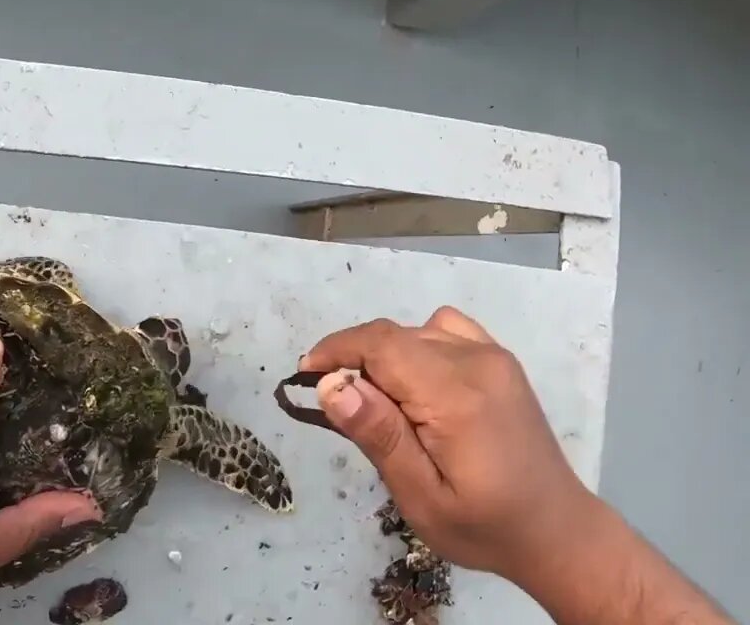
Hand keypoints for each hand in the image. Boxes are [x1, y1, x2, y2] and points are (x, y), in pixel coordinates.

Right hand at [298, 306, 596, 581]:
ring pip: (416, 332)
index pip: (381, 344)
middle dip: (355, 360)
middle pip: (395, 336)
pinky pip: (445, 331)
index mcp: (455, 396)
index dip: (336, 351)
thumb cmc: (484, 526)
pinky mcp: (500, 362)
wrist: (555, 530)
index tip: (306, 376)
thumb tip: (332, 385)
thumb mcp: (421, 497)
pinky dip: (418, 346)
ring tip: (380, 404)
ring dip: (386, 357)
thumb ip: (379, 436)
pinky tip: (418, 385)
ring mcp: (493, 357)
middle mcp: (477, 362)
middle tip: (339, 408)